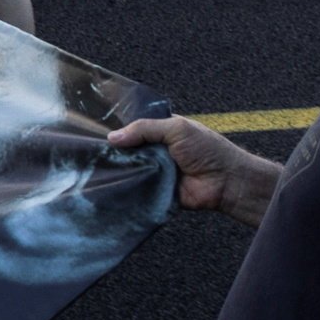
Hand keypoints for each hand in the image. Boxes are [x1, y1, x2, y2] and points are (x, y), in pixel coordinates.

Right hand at [106, 113, 258, 214]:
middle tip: (93, 151)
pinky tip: (109, 184)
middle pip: (129, 149)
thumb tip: (112, 138)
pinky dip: (126, 187)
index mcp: (163, 132)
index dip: (120, 129)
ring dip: (119, 168)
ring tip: (96, 167)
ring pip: (129, 168)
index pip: (135, 128)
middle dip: (115, 150)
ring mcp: (155, 171)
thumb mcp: (177, 129)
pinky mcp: (154, 191)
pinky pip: (135, 188)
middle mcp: (157, 151)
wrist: (225, 182)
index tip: (95, 130)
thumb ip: (145, 129)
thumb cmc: (208, 150)